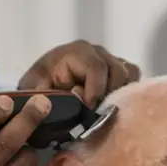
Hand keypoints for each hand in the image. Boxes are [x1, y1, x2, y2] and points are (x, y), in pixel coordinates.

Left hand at [19, 40, 139, 106]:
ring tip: (102, 110)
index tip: (90, 109)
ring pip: (129, 74)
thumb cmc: (37, 92)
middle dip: (107, 95)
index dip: (96, 90)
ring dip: (118, 94)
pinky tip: (111, 106)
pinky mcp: (118, 71)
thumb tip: (78, 96)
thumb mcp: (34, 93)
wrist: (41, 92)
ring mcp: (109, 60)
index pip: (96, 67)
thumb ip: (50, 95)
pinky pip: (133, 78)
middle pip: (116, 70)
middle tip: (95, 113)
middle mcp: (95, 52)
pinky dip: (128, 92)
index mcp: (74, 52)